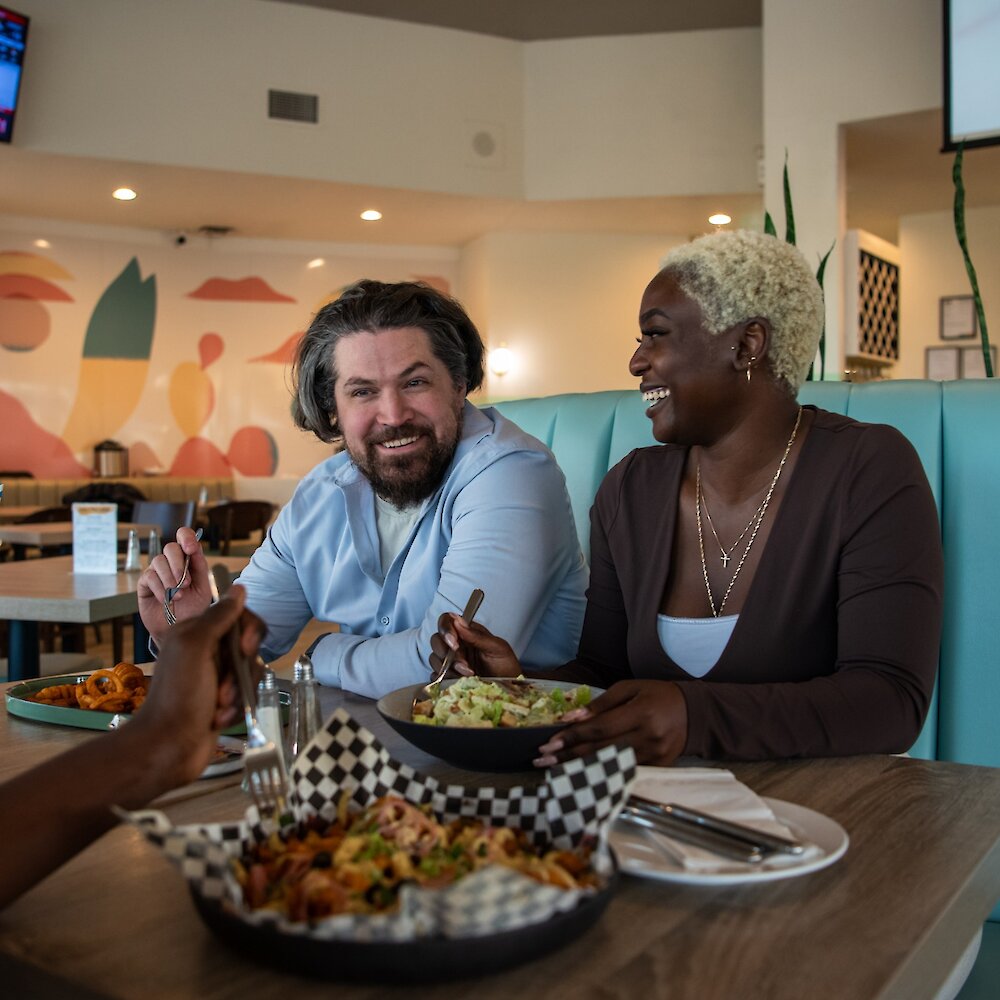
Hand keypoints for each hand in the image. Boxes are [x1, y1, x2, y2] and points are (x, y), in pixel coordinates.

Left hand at [123, 585, 264, 790]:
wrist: (168, 748)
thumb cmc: (179, 696)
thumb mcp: (196, 648)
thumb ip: (218, 617)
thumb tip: (240, 588)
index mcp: (195, 633)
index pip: (238, 616)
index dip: (249, 631)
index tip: (244, 649)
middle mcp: (206, 651)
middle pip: (248, 645)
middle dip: (241, 670)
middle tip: (224, 688)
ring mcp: (215, 677)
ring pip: (250, 672)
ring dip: (238, 692)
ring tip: (219, 708)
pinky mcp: (223, 700)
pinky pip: (246, 693)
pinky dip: (236, 708)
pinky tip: (219, 719)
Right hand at [137, 526, 211, 643]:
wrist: (179, 630)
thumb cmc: (193, 609)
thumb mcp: (203, 589)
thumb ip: (200, 568)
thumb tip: (196, 548)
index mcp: (189, 560)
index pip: (185, 537)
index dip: (186, 537)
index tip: (191, 548)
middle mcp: (172, 563)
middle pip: (170, 547)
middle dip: (178, 564)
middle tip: (185, 583)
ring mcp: (157, 572)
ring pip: (158, 561)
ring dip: (170, 579)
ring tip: (178, 595)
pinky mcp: (145, 583)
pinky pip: (149, 577)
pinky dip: (160, 588)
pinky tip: (167, 600)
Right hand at [429, 614, 521, 677]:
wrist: (509, 689)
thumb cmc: (505, 665)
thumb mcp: (497, 648)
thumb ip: (477, 635)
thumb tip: (458, 621)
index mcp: (467, 632)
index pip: (446, 621)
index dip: (446, 630)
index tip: (454, 644)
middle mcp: (456, 645)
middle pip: (436, 640)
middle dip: (447, 653)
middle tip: (464, 665)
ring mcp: (450, 662)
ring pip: (434, 659)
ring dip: (448, 668)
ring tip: (468, 675)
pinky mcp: (447, 678)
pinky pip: (435, 676)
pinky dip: (444, 679)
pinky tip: (458, 682)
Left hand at [533, 680, 687, 766]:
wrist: (694, 712)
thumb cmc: (657, 695)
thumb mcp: (630, 688)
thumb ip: (602, 703)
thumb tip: (573, 717)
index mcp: (641, 713)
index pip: (600, 729)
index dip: (572, 737)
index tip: (548, 743)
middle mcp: (648, 737)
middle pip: (600, 750)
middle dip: (567, 756)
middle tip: (541, 760)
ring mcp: (654, 756)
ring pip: (609, 765)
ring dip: (579, 767)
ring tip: (553, 768)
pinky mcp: (657, 767)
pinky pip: (623, 770)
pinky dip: (601, 771)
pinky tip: (580, 772)